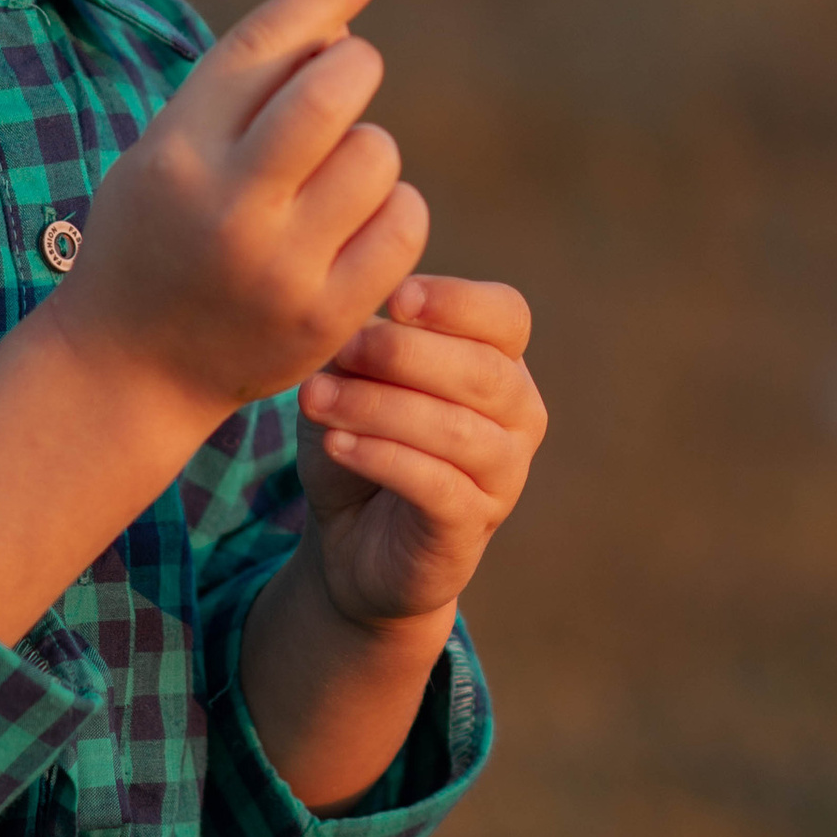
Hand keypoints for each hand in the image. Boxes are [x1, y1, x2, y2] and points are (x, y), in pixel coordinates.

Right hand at [56, 0, 428, 429]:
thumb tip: (343, 20)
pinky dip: (396, 207)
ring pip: (375, 154)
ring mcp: (280, 268)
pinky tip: (363, 218)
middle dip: (355, 65)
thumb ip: (242, 90)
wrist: (130, 369)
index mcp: (176, 153)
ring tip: (340, 170)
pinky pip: (403, 224)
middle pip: (329, 92)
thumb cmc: (158, 234)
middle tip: (352, 72)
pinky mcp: (326, 316)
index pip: (260, 49)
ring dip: (370, 146)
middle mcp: (227, 207)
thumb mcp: (168, 152)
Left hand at [296, 275, 546, 628]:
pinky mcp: (472, 526)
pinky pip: (438, 486)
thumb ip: (368, 342)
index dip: (456, 302)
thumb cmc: (364, 437)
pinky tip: (336, 443)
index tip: (396, 298)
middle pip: (484, 371)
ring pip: (459, 431)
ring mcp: (504, 474)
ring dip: (381, 409)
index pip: (506, 315)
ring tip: (317, 399)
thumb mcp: (356, 379)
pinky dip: (382, 459)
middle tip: (344, 350)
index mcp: (502, 361)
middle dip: (406, 354)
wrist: (353, 537)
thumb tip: (359, 317)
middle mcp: (520, 414)